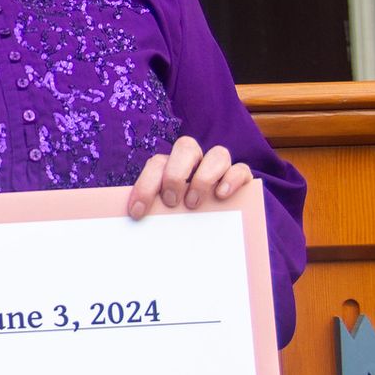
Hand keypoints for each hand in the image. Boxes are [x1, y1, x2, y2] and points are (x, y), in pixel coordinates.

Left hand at [126, 136, 251, 218]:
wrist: (215, 224)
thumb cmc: (180, 216)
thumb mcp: (165, 213)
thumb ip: (154, 212)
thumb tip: (133, 226)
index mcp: (171, 165)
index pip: (157, 164)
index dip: (145, 186)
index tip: (138, 212)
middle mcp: (196, 160)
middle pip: (186, 147)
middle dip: (175, 174)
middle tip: (171, 202)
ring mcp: (220, 166)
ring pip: (218, 154)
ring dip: (204, 178)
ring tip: (193, 203)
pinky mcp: (241, 176)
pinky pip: (240, 169)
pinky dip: (231, 179)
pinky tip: (221, 195)